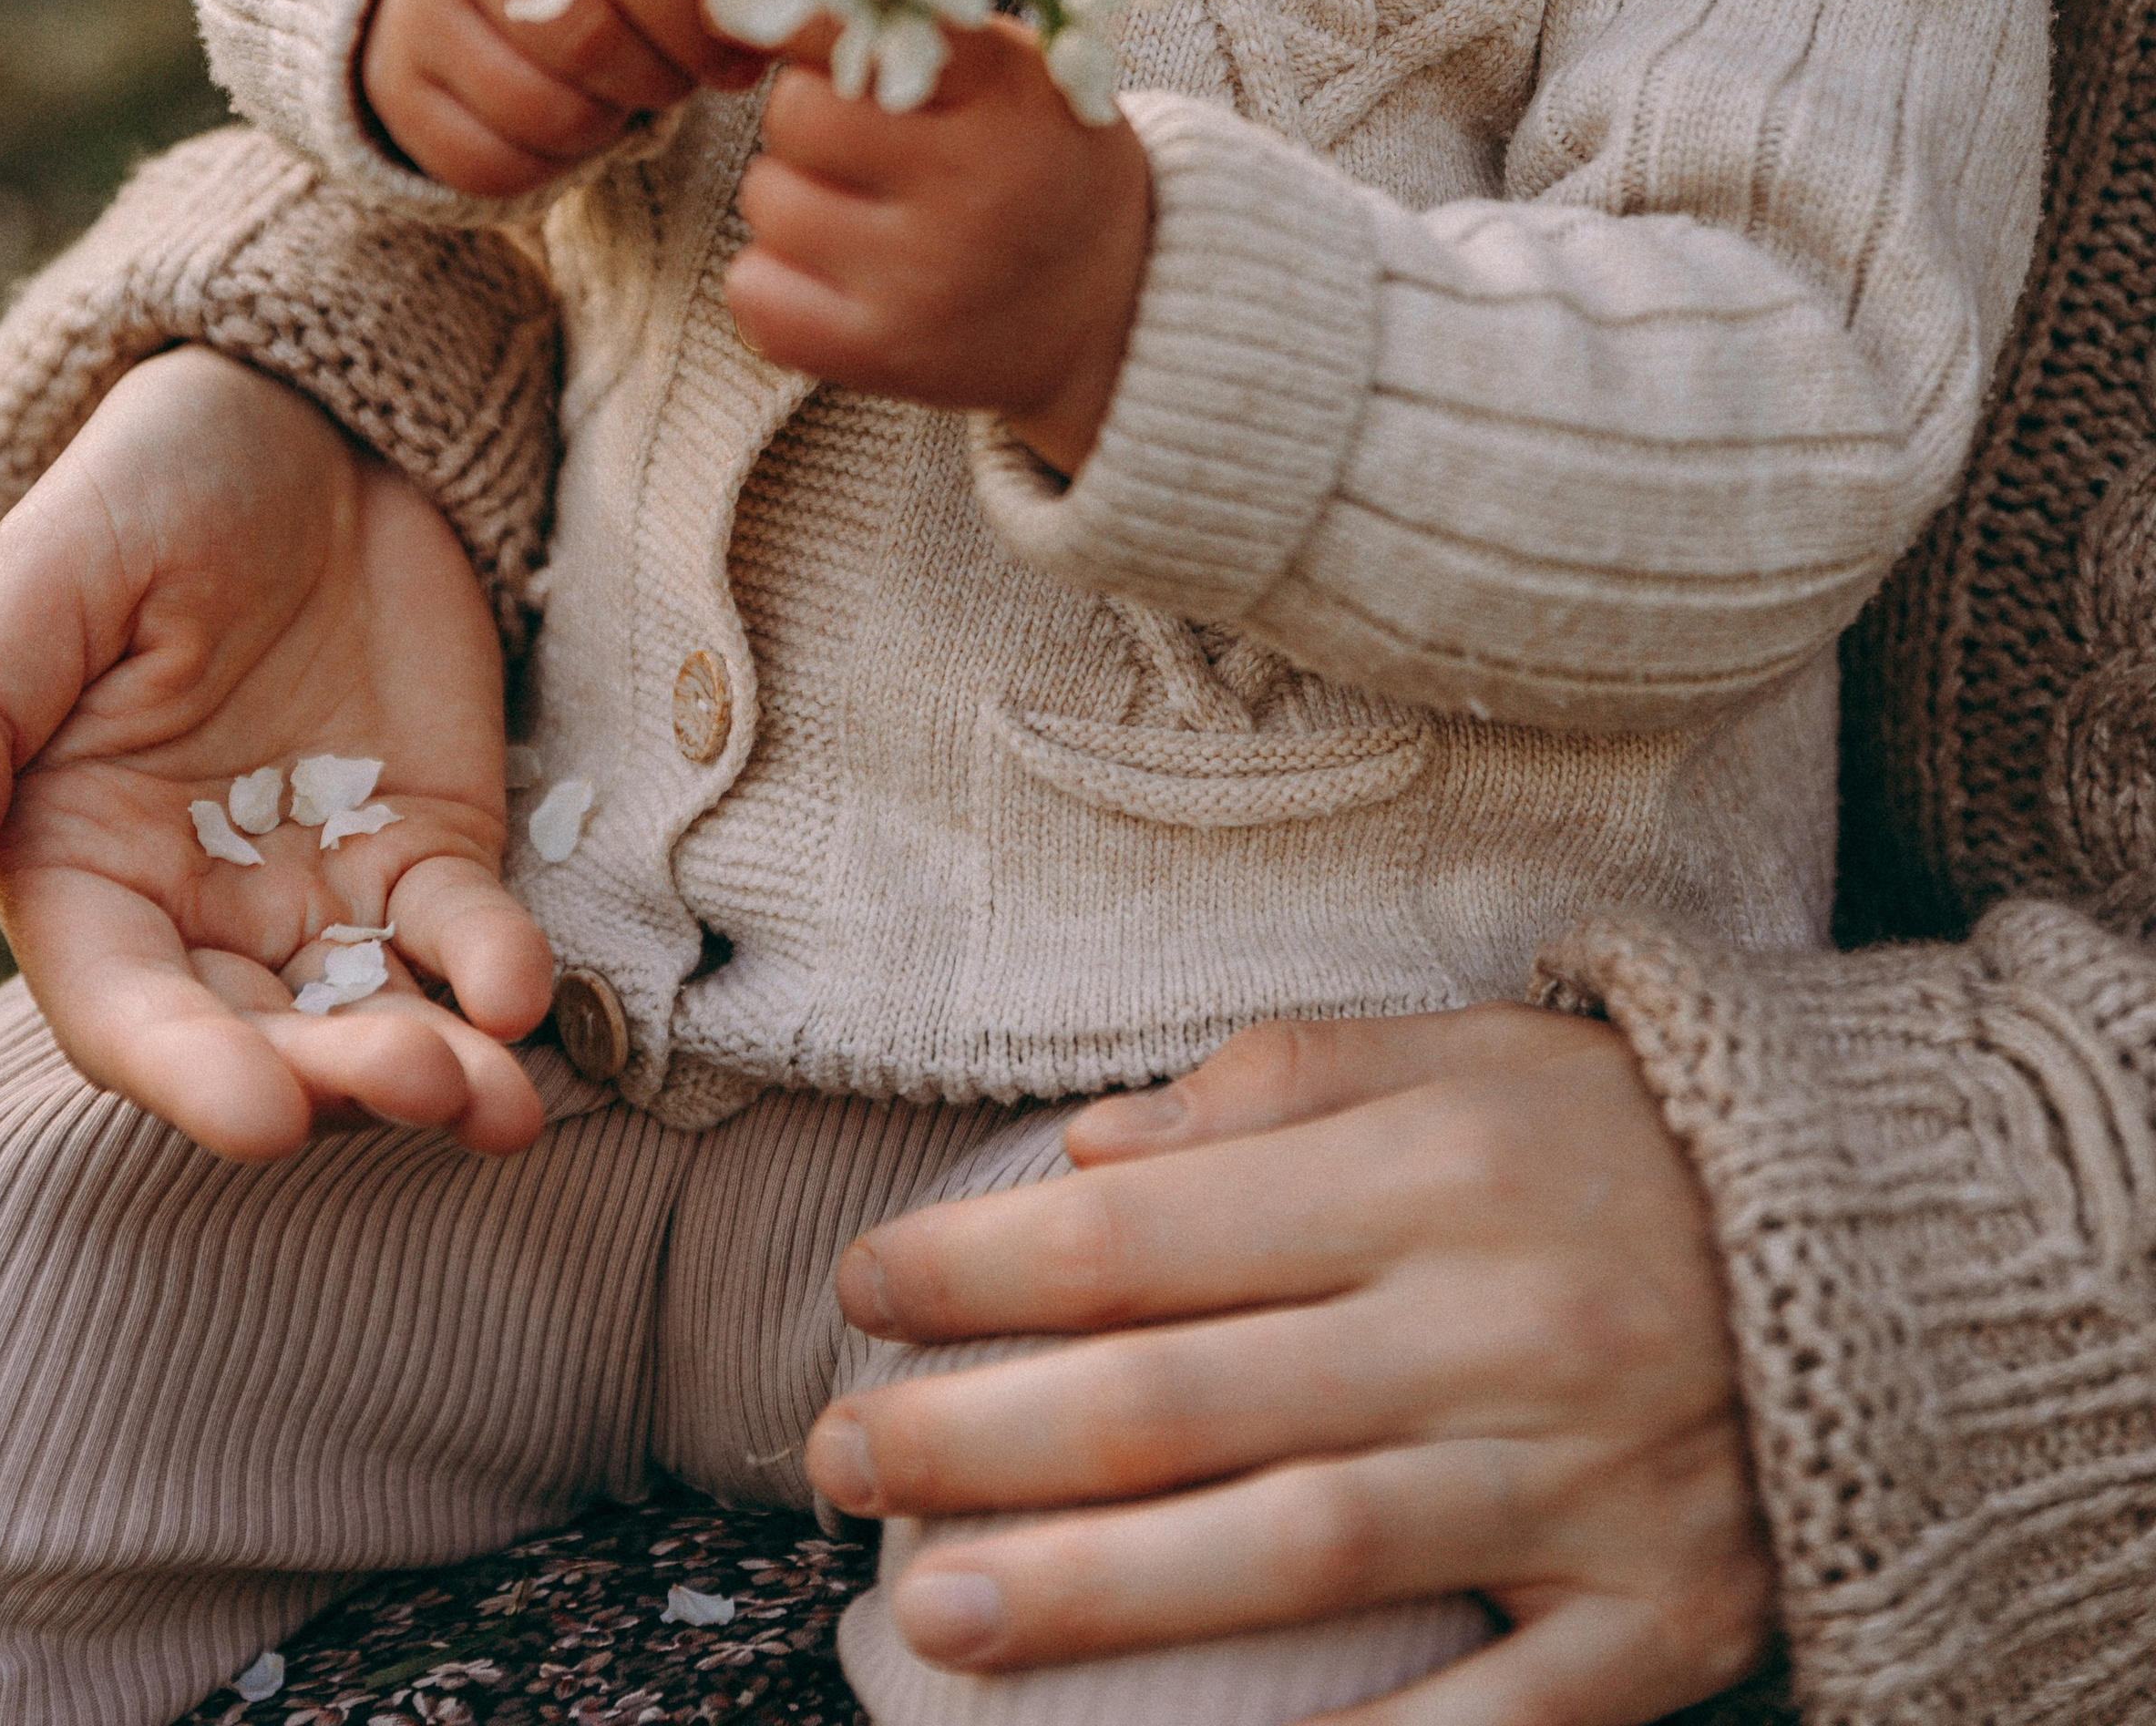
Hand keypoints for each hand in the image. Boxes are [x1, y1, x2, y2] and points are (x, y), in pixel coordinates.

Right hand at [0, 345, 558, 1162]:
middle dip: (342, 1078)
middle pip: (264, 1035)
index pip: (124, 1010)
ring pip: (371, 1009)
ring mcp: (320, 887)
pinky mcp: (427, 845)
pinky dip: (495, 971)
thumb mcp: (43, 580)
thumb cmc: (145, 492)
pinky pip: (461, 933)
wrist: (303, 420)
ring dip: (438, 1065)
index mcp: (78, 871)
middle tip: (429, 1089)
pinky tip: (523, 992)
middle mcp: (195, 910)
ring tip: (503, 1102)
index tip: (263, 1120)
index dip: (188, 1072)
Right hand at [361, 0, 766, 192]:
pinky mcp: (395, 93)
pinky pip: (491, 167)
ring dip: (604, 127)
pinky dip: (546, 168)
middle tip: (678, 82)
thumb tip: (762, 24)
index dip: (702, 24)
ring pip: (544, 116)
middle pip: (589, 45)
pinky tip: (561, 130)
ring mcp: (415, 17)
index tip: (738, 55)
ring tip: (615, 97)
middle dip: (659, 80)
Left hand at [725, 16, 1153, 476]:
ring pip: (766, 198)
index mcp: (1008, 95)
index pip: (856, 26)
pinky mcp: (884, 355)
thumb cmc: (1046, 165)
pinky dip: (773, 277)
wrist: (1118, 309)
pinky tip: (831, 270)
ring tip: (859, 209)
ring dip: (792, 196)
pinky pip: (753, 291)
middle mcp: (970, 187)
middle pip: (794, 113)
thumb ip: (928, 26)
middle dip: (807, 116)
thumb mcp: (1026, 74)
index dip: (805, 22)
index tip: (797, 28)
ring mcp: (923, 280)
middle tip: (855, 140)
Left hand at [804, 1009, 1774, 1725]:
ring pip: (1296, 1552)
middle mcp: (1492, 1321)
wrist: (1883, 1252)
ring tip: (938, 1616)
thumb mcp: (1454, 1056)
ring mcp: (1575, 1485)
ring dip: (1101, 1594)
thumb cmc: (1616, 1142)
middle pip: (1189, 1397)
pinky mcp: (1652, 1625)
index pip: (1148, 1225)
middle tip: (833, 1463)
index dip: (984, 1263)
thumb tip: (1085, 1155)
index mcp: (1429, 1165)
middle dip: (985, 1436)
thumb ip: (1267, 1090)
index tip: (862, 1289)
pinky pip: (1481, 1722)